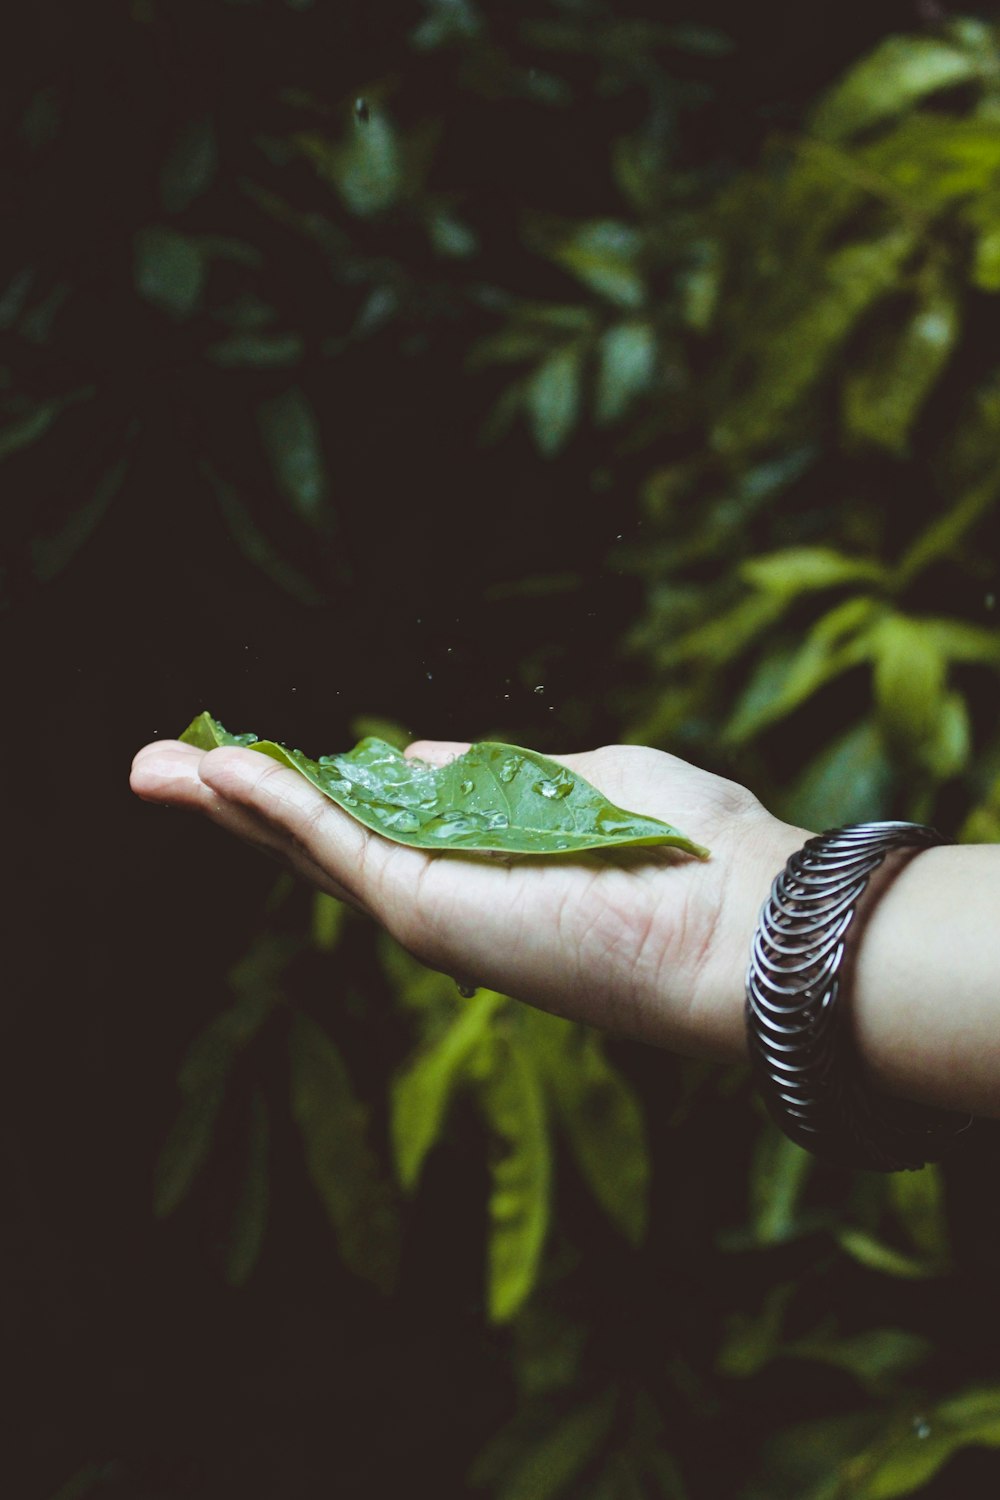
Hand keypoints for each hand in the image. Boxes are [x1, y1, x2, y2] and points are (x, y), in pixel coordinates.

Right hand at [130, 738, 809, 1061]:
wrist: (742, 926)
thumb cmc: (692, 853)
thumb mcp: (581, 785)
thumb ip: (493, 776)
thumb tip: (415, 753)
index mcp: (484, 865)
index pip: (380, 822)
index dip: (316, 788)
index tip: (266, 756)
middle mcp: (447, 892)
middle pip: (319, 841)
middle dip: (243, 803)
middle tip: (167, 766)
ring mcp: (432, 903)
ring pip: (307, 846)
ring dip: (229, 801)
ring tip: (154, 768)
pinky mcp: (429, 906)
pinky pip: (334, 843)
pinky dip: (272, 804)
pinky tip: (216, 769)